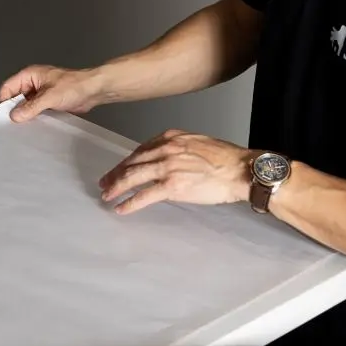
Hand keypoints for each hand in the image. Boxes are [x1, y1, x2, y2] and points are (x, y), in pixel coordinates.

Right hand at [0, 65, 107, 122]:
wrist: (93, 91)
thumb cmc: (73, 86)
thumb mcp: (49, 97)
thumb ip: (31, 107)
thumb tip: (14, 116)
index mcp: (29, 75)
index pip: (8, 88)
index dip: (5, 102)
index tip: (5, 117)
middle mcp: (32, 84)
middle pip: (15, 98)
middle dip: (15, 110)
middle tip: (15, 125)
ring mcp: (40, 93)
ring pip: (25, 105)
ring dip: (25, 115)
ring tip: (25, 127)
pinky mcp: (47, 102)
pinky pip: (35, 110)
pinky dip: (34, 117)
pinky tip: (34, 126)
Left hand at [98, 130, 251, 213]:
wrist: (241, 169)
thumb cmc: (225, 158)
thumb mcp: (196, 143)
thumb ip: (177, 149)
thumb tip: (164, 161)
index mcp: (170, 137)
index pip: (140, 150)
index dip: (127, 161)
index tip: (118, 168)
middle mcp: (165, 149)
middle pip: (132, 162)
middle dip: (115, 174)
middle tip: (105, 182)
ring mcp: (167, 167)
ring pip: (133, 177)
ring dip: (116, 187)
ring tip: (107, 195)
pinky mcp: (172, 185)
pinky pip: (144, 195)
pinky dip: (130, 202)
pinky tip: (121, 208)